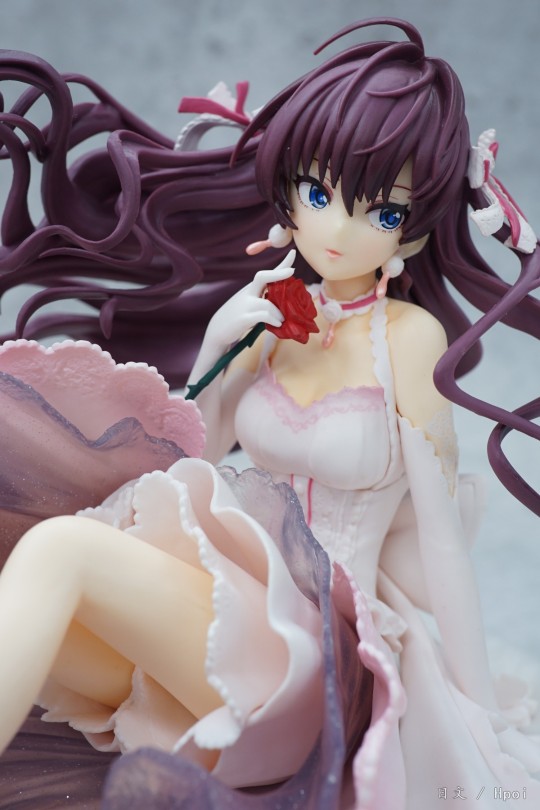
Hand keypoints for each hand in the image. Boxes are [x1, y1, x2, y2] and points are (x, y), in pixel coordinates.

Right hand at [187, 251, 294, 384]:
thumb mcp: (249, 304)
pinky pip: (263, 316)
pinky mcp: (243, 319)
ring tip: (282, 320)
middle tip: (292, 271)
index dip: (281, 264)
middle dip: (278, 273)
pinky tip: (278, 324)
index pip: (267, 273)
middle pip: (262, 276)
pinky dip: (273, 319)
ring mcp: (245, 306)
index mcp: (250, 289)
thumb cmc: (237, 317)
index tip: (293, 253)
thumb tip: (285, 303)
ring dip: (279, 313)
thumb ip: (263, 300)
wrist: (217, 331)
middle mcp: (247, 294)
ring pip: (267, 303)